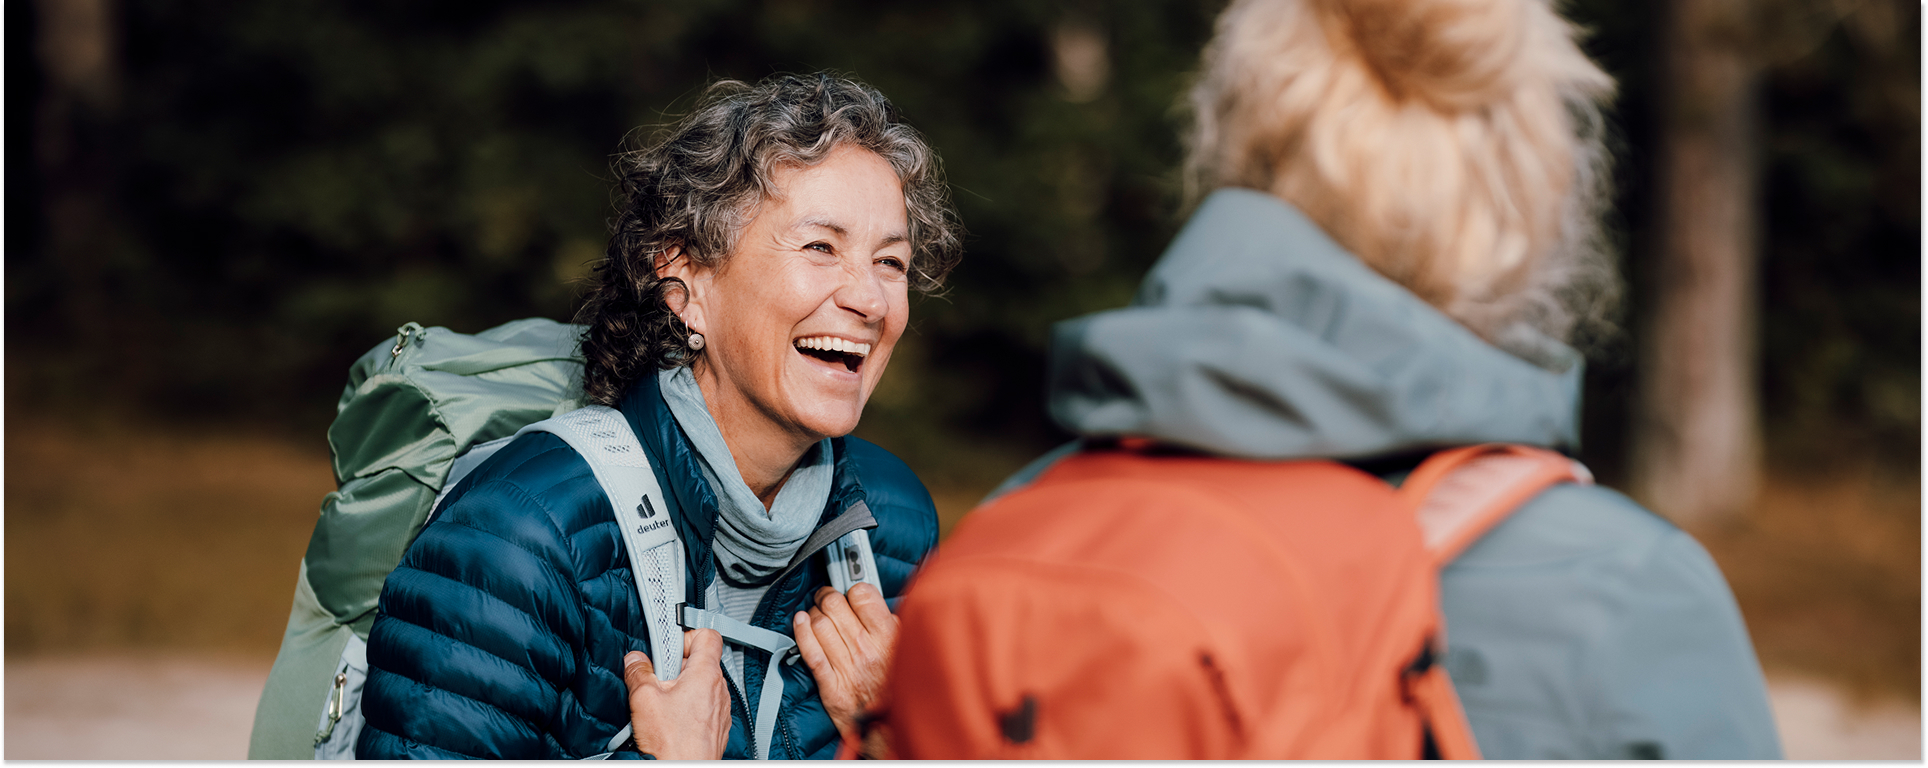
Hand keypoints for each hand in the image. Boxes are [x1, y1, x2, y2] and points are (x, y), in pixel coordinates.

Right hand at [623, 628, 731, 759]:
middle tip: (659, 678)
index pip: (708, 635)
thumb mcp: (644, 699)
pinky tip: (673, 719)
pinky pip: (706, 705)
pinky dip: (690, 706)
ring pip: (703, 685)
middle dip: (678, 666)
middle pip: (702, 661)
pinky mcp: (718, 725)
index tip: (668, 648)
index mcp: (706, 674)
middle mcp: (719, 688)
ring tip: (664, 702)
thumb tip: (635, 661)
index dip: (686, 637)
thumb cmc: (672, 744)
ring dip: (683, 688)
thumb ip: (639, 672)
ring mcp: (721, 708)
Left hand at [793, 583, 897, 742]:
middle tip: (827, 598)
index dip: (853, 589)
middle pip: (835, 604)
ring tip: (817, 615)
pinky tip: (800, 622)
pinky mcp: (830, 684)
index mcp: (888, 637)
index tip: (851, 593)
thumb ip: (892, 625)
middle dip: (827, 596)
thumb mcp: (907, 649)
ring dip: (814, 614)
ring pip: (819, 624)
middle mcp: (865, 649)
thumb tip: (874, 604)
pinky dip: (801, 632)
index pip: (862, 594)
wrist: (890, 728)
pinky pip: (810, 652)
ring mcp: (846, 666)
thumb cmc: (897, 688)